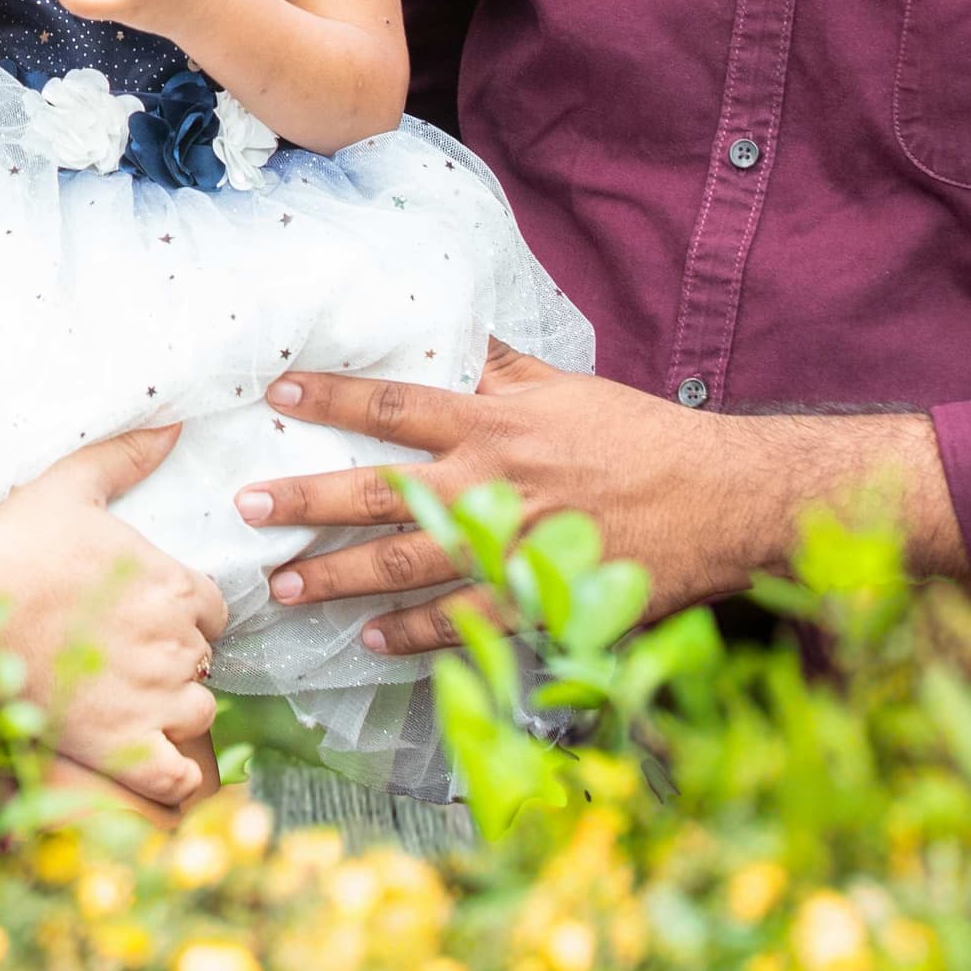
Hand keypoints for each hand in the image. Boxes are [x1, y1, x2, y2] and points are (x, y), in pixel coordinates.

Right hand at [0, 425, 228, 805]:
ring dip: (175, 715)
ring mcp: (155, 701)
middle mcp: (177, 644)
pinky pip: (180, 776)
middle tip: (123, 660)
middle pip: (202, 661)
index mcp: (174, 585)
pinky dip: (174, 774)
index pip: (211, 609)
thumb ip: (128, 455)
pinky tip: (148, 758)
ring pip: (199, 716)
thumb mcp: (71, 485)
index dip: (183, 615)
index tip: (145, 620)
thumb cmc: (13, 546)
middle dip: (173, 662)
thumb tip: (173, 424)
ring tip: (128, 706)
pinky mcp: (127, 748)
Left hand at [230, 347, 952, 653]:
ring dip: (340, 579)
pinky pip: (462, 621)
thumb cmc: (643, 437)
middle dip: (308, 502)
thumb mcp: (569, 388)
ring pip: (408, 567)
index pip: (397, 404)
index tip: (278, 392)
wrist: (723, 498)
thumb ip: (504, 367)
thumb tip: (455, 329)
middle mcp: (496, 483)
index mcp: (499, 423)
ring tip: (287, 586)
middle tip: (248, 507)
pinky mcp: (539, 599)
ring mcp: (513, 548)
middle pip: (382, 493)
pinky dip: (415, 634)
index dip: (333, 397)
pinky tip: (371, 640)